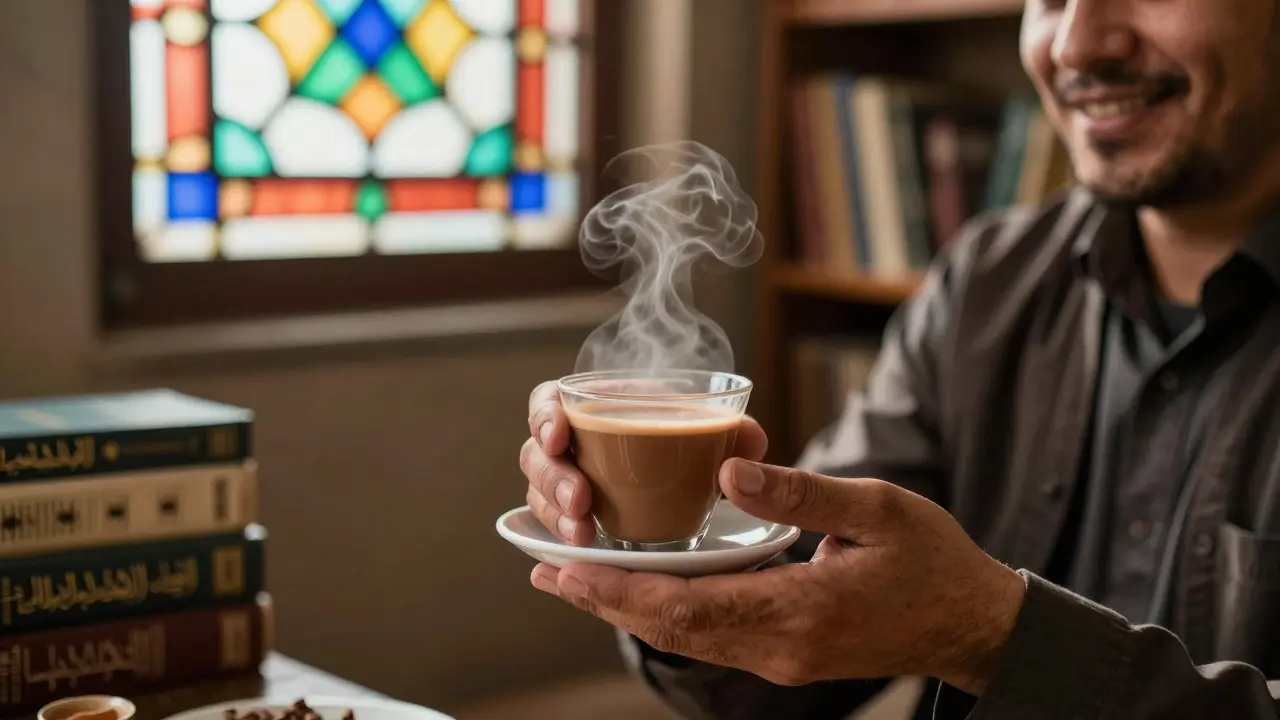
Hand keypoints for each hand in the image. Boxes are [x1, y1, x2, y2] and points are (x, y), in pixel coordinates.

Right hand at [518, 380, 767, 545]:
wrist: (698, 483)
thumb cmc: (694, 444)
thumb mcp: (714, 433)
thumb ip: (733, 431)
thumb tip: (749, 439)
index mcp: (599, 406)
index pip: (548, 400)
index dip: (544, 416)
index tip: (559, 437)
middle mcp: (575, 445)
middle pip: (536, 454)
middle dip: (552, 478)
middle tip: (581, 501)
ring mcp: (570, 484)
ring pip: (539, 495)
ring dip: (555, 515)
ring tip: (583, 535)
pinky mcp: (578, 521)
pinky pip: (554, 529)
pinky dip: (561, 541)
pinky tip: (577, 554)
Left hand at [529, 459, 1026, 695]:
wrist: (971, 623)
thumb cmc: (931, 560)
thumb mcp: (876, 509)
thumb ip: (799, 492)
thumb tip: (728, 467)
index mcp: (801, 609)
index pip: (690, 604)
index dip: (621, 589)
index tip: (568, 570)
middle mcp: (781, 647)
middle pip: (672, 630)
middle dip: (605, 602)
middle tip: (546, 573)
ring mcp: (782, 659)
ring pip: (686, 639)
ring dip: (627, 610)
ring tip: (574, 583)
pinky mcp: (786, 654)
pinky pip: (710, 638)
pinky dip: (665, 614)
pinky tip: (640, 592)